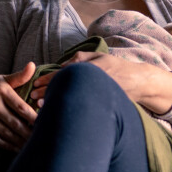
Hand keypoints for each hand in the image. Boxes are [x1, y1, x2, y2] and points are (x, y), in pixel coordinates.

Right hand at [0, 63, 38, 150]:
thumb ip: (19, 76)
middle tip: (40, 139)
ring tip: (30, 146)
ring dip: (19, 142)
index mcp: (1, 90)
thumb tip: (33, 65)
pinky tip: (16, 148)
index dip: (34, 118)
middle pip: (15, 123)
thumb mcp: (2, 79)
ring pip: (5, 133)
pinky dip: (6, 145)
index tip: (44, 125)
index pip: (21, 107)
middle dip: (29, 133)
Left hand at [44, 51, 171, 114]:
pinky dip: (68, 110)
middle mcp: (90, 81)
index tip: (35, 85)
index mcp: (88, 68)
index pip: (62, 74)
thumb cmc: (116, 67)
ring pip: (70, 99)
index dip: (47, 80)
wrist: (138, 82)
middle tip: (33, 99)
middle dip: (47, 94)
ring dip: (55, 104)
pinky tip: (59, 114)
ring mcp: (95, 94)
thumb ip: (79, 59)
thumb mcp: (98, 56)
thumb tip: (61, 65)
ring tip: (41, 109)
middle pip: (63, 88)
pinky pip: (80, 108)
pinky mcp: (100, 105)